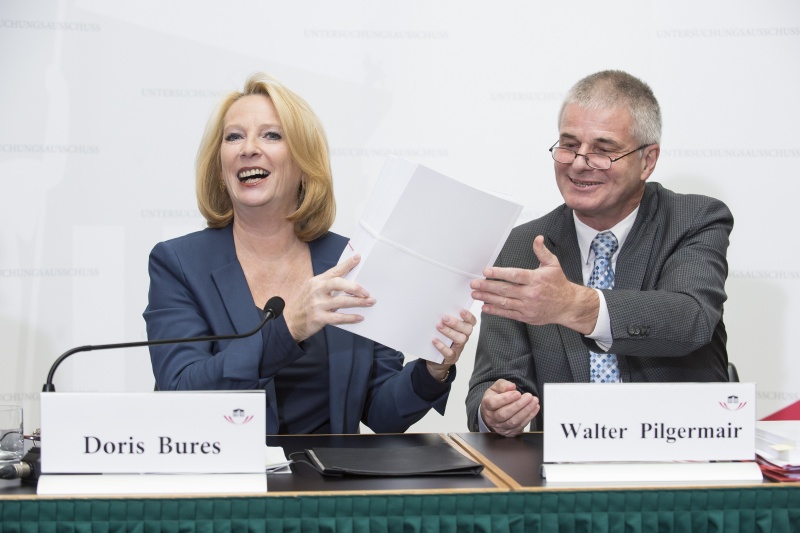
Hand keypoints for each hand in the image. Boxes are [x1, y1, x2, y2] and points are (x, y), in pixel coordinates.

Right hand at [284, 254, 375, 341]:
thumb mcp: (313, 290)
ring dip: (358, 302)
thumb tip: (350, 284)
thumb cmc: (306, 305)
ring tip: (369, 302)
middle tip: (367, 292)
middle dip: (355, 287)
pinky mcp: (319, 318)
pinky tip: (359, 317)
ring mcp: (317, 304)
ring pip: (341, 301)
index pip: (334, 271)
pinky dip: (350, 317)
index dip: (347, 264)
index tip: (358, 258)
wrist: (290, 323)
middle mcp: (316, 291)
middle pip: (338, 283)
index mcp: (317, 281)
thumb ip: (328, 286)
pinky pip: (338, 317)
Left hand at [426, 309, 476, 380]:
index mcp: (463, 329)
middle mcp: (463, 338)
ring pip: (460, 339)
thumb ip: (443, 320)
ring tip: (438, 326)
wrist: (435, 362)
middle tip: (445, 318)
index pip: (471, 321)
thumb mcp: (443, 328)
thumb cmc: (440, 340)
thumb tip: (435, 309)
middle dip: (456, 323)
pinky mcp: (451, 358)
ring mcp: (458, 348)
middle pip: (467, 329)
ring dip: (449, 332)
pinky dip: (442, 346)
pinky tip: (434, 340)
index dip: (468, 316)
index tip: (461, 310)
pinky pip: (449, 352)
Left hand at [470, 235, 598, 333]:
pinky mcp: (526, 316)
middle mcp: (531, 293)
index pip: (515, 275)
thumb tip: (538, 239)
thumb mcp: (553, 265)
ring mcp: (528, 306)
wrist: (568, 306)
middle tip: (474, 284)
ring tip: (475, 294)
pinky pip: (508, 313)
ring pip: (504, 302)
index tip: (486, 271)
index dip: (499, 273)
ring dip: (488, 298)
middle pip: (506, 290)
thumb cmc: (559, 285)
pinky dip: (496, 311)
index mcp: (536, 279)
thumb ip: (542, 252)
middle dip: (488, 287)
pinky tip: (485, 307)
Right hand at [480, 379, 539, 436]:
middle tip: (529, 397)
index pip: (494, 403)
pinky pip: (520, 426)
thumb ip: (503, 385)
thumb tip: (511, 387)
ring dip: (526, 411)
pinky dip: (529, 417)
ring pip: (513, 421)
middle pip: (504, 414)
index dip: (506, 399)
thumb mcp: (496, 388)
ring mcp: (500, 427)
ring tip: (534, 402)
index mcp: (486, 405)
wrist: (493, 412)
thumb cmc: (495, 398)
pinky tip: (534, 408)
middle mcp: (491, 418)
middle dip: (519, 405)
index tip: (518, 393)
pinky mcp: (509, 432)